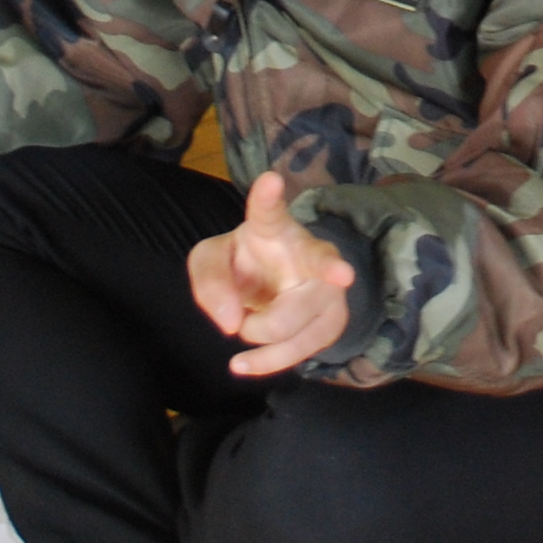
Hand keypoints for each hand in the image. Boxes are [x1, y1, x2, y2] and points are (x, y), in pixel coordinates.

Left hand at [187, 171, 356, 379]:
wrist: (279, 284)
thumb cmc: (244, 264)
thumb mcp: (212, 260)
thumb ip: (209, 282)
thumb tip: (231, 324)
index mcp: (273, 228)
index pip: (268, 210)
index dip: (268, 197)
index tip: (270, 179)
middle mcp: (309, 252)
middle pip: (282, 302)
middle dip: (254, 324)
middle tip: (240, 320)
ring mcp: (328, 288)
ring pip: (289, 328)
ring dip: (257, 337)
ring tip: (247, 328)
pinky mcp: (333, 319)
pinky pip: (300, 350)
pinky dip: (266, 362)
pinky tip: (244, 364)